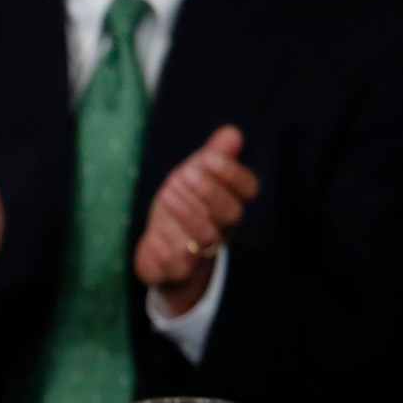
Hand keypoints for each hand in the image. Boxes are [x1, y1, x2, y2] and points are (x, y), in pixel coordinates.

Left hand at [134, 125, 258, 315]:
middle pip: (229, 213)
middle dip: (208, 192)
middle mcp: (222, 228)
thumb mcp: (192, 178)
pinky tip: (154, 232)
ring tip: (166, 193)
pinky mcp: (178, 270)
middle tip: (183, 175)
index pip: (248, 189)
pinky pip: (178, 264)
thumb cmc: (182, 209)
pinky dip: (165, 247)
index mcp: (229, 203)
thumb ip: (212, 156)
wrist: (162, 255)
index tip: (208, 158)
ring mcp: (202, 251)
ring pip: (205, 236)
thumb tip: (232, 132)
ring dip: (186, 213)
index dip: (232, 173)